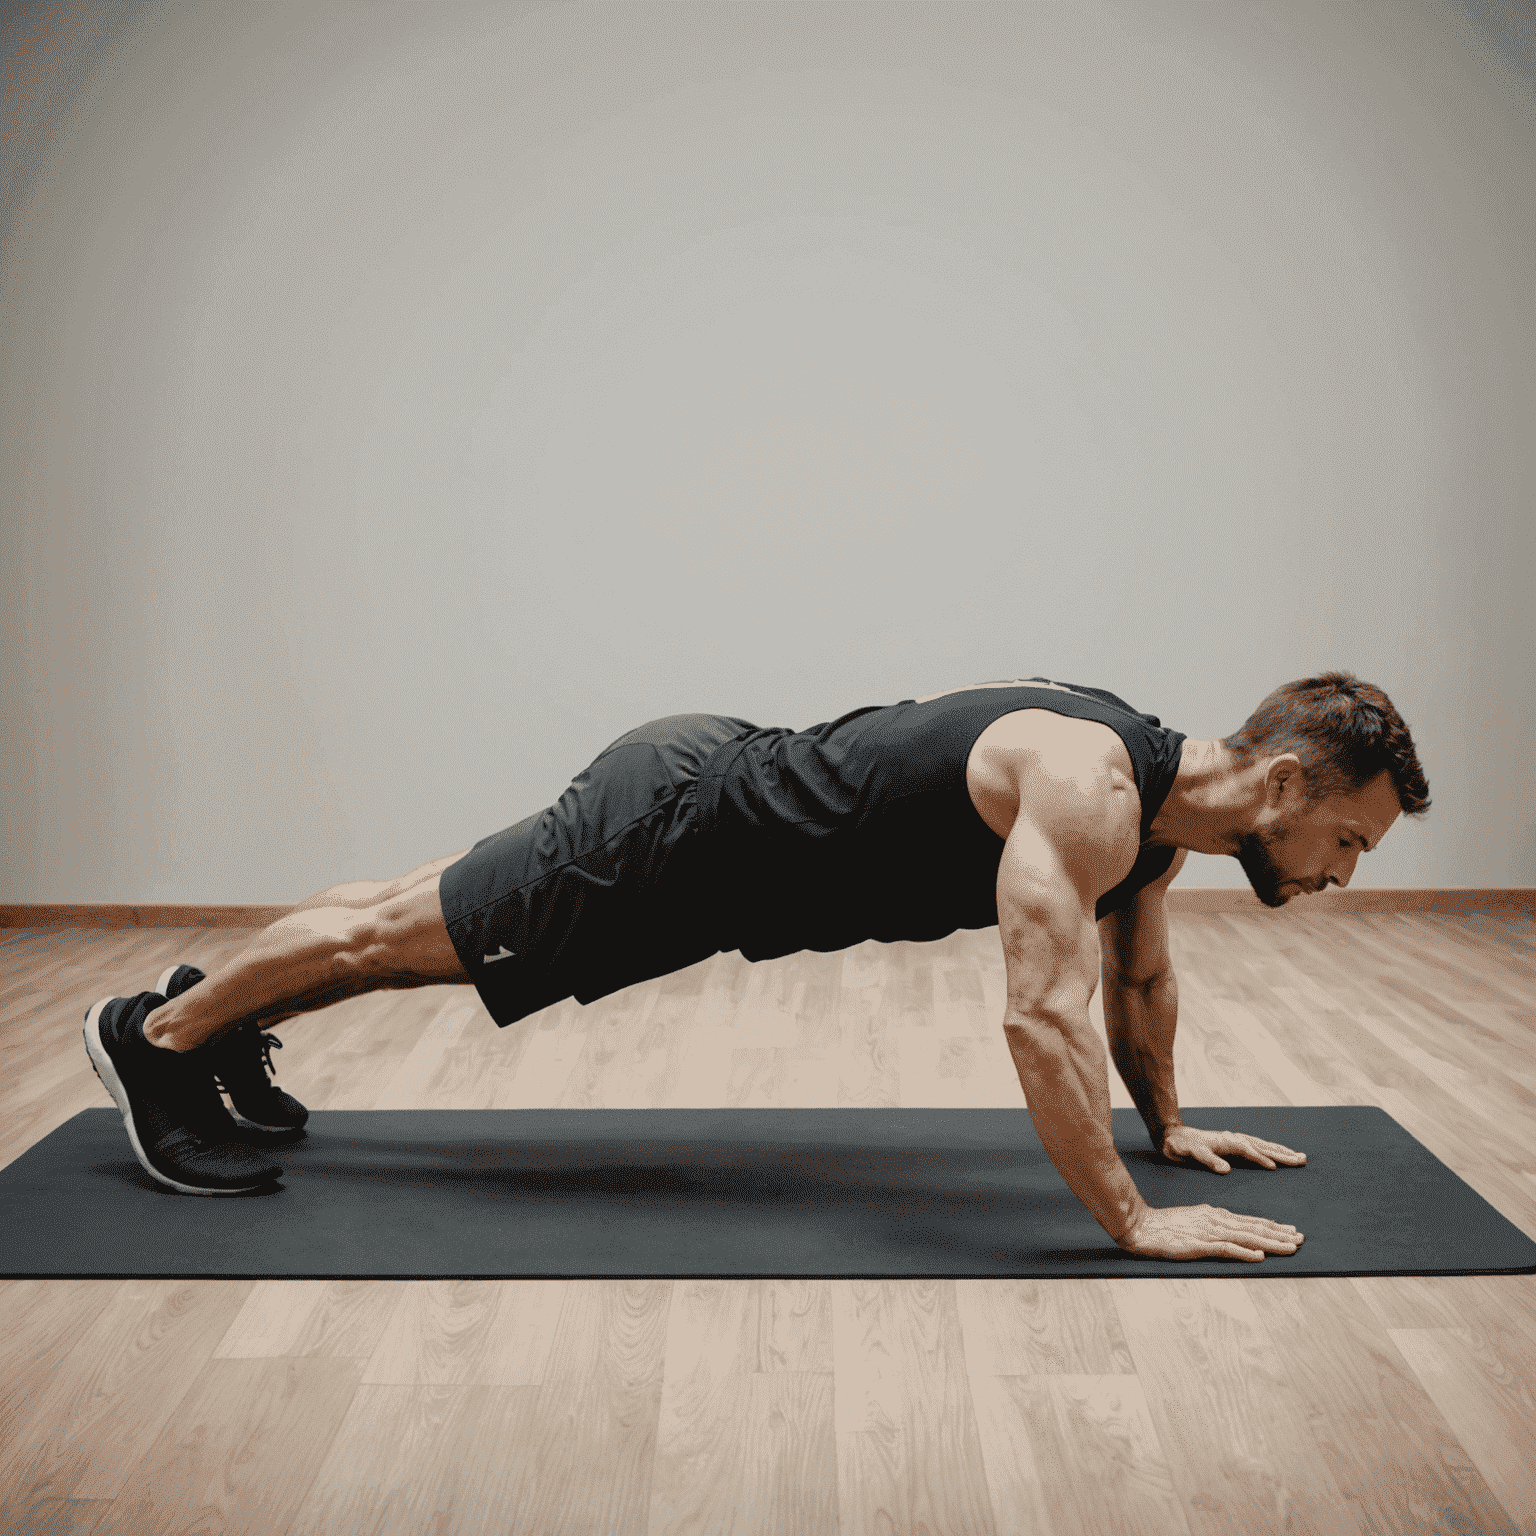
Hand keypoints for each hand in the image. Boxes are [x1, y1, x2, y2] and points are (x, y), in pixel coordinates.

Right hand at [1118, 1203, 1303, 1262]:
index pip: (1249, 1221)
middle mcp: (1215, 1220)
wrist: (1140, 1225)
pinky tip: (1258, 1256)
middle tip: (1301, 1238)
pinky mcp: (1199, 1244)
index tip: (1290, 1231)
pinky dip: (1244, 1252)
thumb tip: (1234, 1234)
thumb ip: (1214, 1226)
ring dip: (1270, 1243)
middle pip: (1253, 1228)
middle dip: (1279, 1234)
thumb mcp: (1194, 1220)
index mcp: (1214, 1214)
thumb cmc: (1165, 1225)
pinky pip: (1226, 1249)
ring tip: (1291, 1247)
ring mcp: (1208, 1232)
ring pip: (1246, 1237)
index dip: (1272, 1227)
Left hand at [1160, 1125, 1306, 1174]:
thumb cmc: (1181, 1146)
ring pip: (1262, 1145)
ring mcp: (1234, 1140)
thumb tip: (1226, 1169)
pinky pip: (1257, 1146)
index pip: (1247, 1149)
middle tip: (1301, 1160)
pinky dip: (1270, 1150)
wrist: (1172, 1136)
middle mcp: (1233, 1139)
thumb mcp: (1191, 1153)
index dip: (1260, 1158)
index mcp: (1225, 1141)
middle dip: (1281, 1153)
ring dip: (1281, 1151)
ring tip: (1299, 1156)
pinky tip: (1279, 1153)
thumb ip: (1208, 1160)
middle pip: (1261, 1145)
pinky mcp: (1234, 1144)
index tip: (1275, 1167)